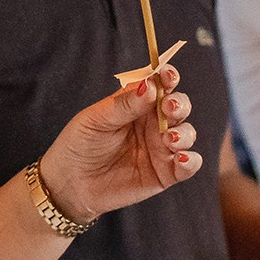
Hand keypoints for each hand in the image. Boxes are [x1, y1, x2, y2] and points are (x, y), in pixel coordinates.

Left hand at [38, 66, 202, 223]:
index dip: (168, 77)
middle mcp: (153, 124)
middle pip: (180, 107)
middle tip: (169, 107)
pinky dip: (191, 160)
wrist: (69, 183)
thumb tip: (150, 86)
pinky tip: (180, 158)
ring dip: (184, 133)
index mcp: (137, 104)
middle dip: (180, 105)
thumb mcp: (96, 120)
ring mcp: (161, 148)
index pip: (160, 86)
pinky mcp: (166, 174)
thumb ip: (124, 104)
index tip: (168, 75)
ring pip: (187, 134)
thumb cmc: (79, 144)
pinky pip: (188, 165)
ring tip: (169, 138)